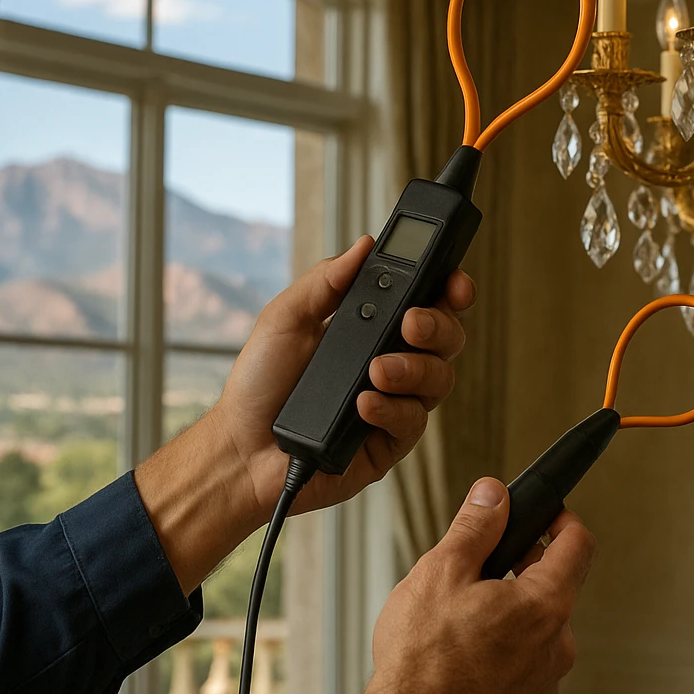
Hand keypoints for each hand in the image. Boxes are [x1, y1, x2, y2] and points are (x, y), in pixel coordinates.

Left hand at [137, 235, 475, 594]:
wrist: (240, 447)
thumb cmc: (259, 384)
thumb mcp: (286, 318)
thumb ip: (326, 281)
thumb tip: (364, 246)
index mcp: (374, 327)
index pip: (429, 301)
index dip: (451, 288)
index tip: (453, 282)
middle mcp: (394, 361)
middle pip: (448, 337)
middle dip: (438, 325)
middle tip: (410, 323)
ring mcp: (396, 402)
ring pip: (440, 379)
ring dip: (412, 369)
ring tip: (375, 371)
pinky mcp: (391, 441)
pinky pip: (415, 421)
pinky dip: (391, 408)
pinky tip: (363, 404)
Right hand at [348, 479, 595, 693]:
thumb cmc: (423, 664)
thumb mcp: (441, 572)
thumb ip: (475, 527)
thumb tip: (493, 495)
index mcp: (545, 606)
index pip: (578, 544)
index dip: (561, 520)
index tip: (546, 515)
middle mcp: (556, 645)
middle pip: (554, 586)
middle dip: (521, 569)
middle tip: (482, 567)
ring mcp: (543, 680)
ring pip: (535, 628)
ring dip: (507, 613)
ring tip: (461, 618)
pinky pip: (522, 663)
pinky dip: (500, 649)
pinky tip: (461, 654)